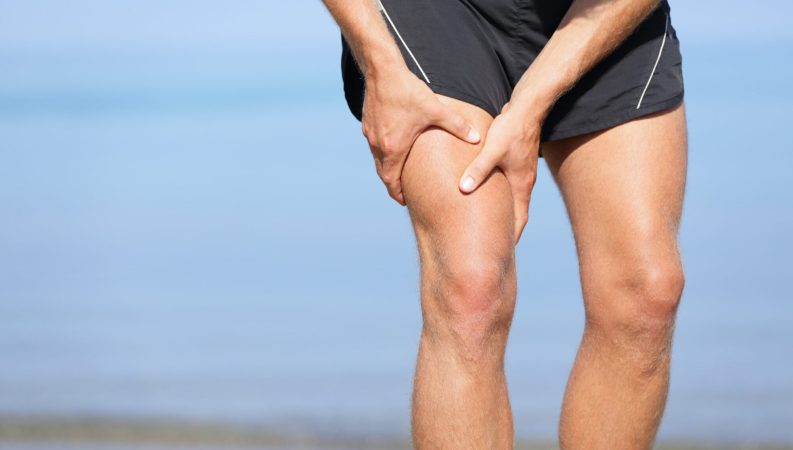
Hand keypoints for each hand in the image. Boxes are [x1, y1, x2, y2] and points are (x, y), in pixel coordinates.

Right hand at [362, 67, 480, 204]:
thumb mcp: (436, 109)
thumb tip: (477, 138)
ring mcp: (370, 135)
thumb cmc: (408, 91)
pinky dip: (383, 153)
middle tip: (403, 194)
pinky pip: (374, 146)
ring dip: (388, 169)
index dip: (399, 194)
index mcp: (394, 148)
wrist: (382, 71)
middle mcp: (378, 145)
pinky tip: (393, 148)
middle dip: (393, 185)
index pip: (392, 182)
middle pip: (383, 175)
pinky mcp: (367, 125)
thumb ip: (457, 125)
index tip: (406, 201)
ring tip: (399, 174)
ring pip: (378, 161)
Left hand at [457, 103, 541, 243]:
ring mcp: (521, 173)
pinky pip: (508, 187)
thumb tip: (463, 188)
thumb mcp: (493, 149)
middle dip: (506, 230)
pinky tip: (486, 195)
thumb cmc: (512, 128)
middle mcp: (523, 182)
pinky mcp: (516, 162)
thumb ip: (478, 169)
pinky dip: (500, 197)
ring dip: (503, 213)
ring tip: (488, 226)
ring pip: (512, 200)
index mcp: (521, 185)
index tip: (502, 253)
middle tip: (492, 245)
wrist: (528, 108)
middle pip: (517, 214)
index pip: (519, 220)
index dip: (511, 237)